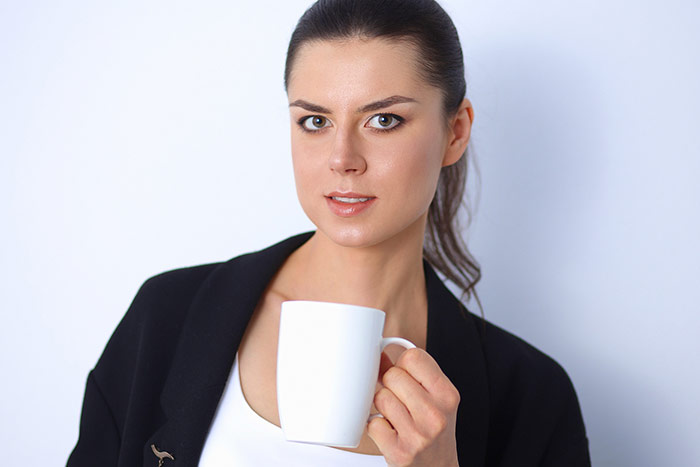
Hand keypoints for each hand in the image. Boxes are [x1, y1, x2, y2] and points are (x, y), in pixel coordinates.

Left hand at [368, 348, 459, 466]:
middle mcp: (436, 415)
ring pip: (380, 397)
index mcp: (447, 395)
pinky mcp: (400, 452)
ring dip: (383, 407)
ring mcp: (418, 435)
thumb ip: (412, 374)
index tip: (405, 376)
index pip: (413, 357)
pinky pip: (373, 424)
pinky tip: (391, 432)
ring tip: (397, 417)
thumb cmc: (435, 431)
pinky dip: (377, 427)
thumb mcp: (435, 398)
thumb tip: (381, 356)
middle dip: (391, 386)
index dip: (403, 364)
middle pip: (392, 375)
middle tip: (401, 401)